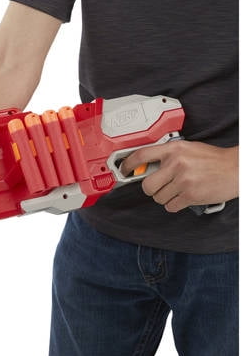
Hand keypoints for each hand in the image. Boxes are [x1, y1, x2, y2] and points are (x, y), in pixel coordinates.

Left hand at [121, 141, 237, 212]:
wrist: (237, 168)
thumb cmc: (213, 159)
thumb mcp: (188, 149)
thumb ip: (168, 155)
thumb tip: (147, 166)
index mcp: (174, 149)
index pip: (141, 155)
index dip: (128, 164)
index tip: (123, 170)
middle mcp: (176, 163)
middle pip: (146, 185)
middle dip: (151, 190)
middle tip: (159, 188)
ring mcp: (183, 179)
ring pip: (158, 198)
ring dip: (165, 198)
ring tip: (178, 190)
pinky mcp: (190, 194)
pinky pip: (170, 206)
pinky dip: (175, 205)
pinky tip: (184, 197)